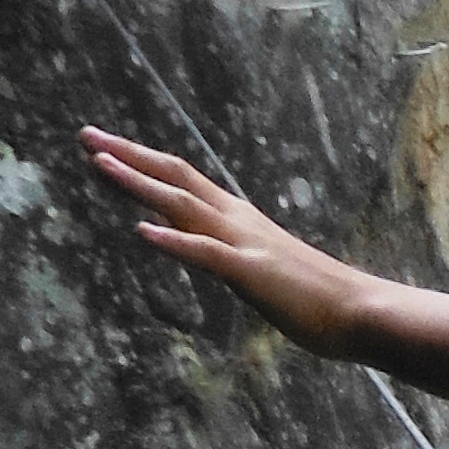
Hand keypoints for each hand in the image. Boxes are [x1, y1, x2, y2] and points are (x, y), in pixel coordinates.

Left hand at [87, 128, 384, 356]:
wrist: (362, 312)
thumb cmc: (317, 298)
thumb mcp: (261, 269)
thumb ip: (224, 253)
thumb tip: (194, 245)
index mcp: (238, 219)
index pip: (182, 179)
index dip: (141, 161)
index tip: (103, 147)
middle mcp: (237, 221)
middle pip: (175, 177)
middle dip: (128, 156)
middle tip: (85, 136)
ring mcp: (244, 244)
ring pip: (183, 205)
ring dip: (139, 184)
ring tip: (99, 165)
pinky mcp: (253, 274)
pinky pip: (207, 255)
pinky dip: (174, 241)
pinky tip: (142, 233)